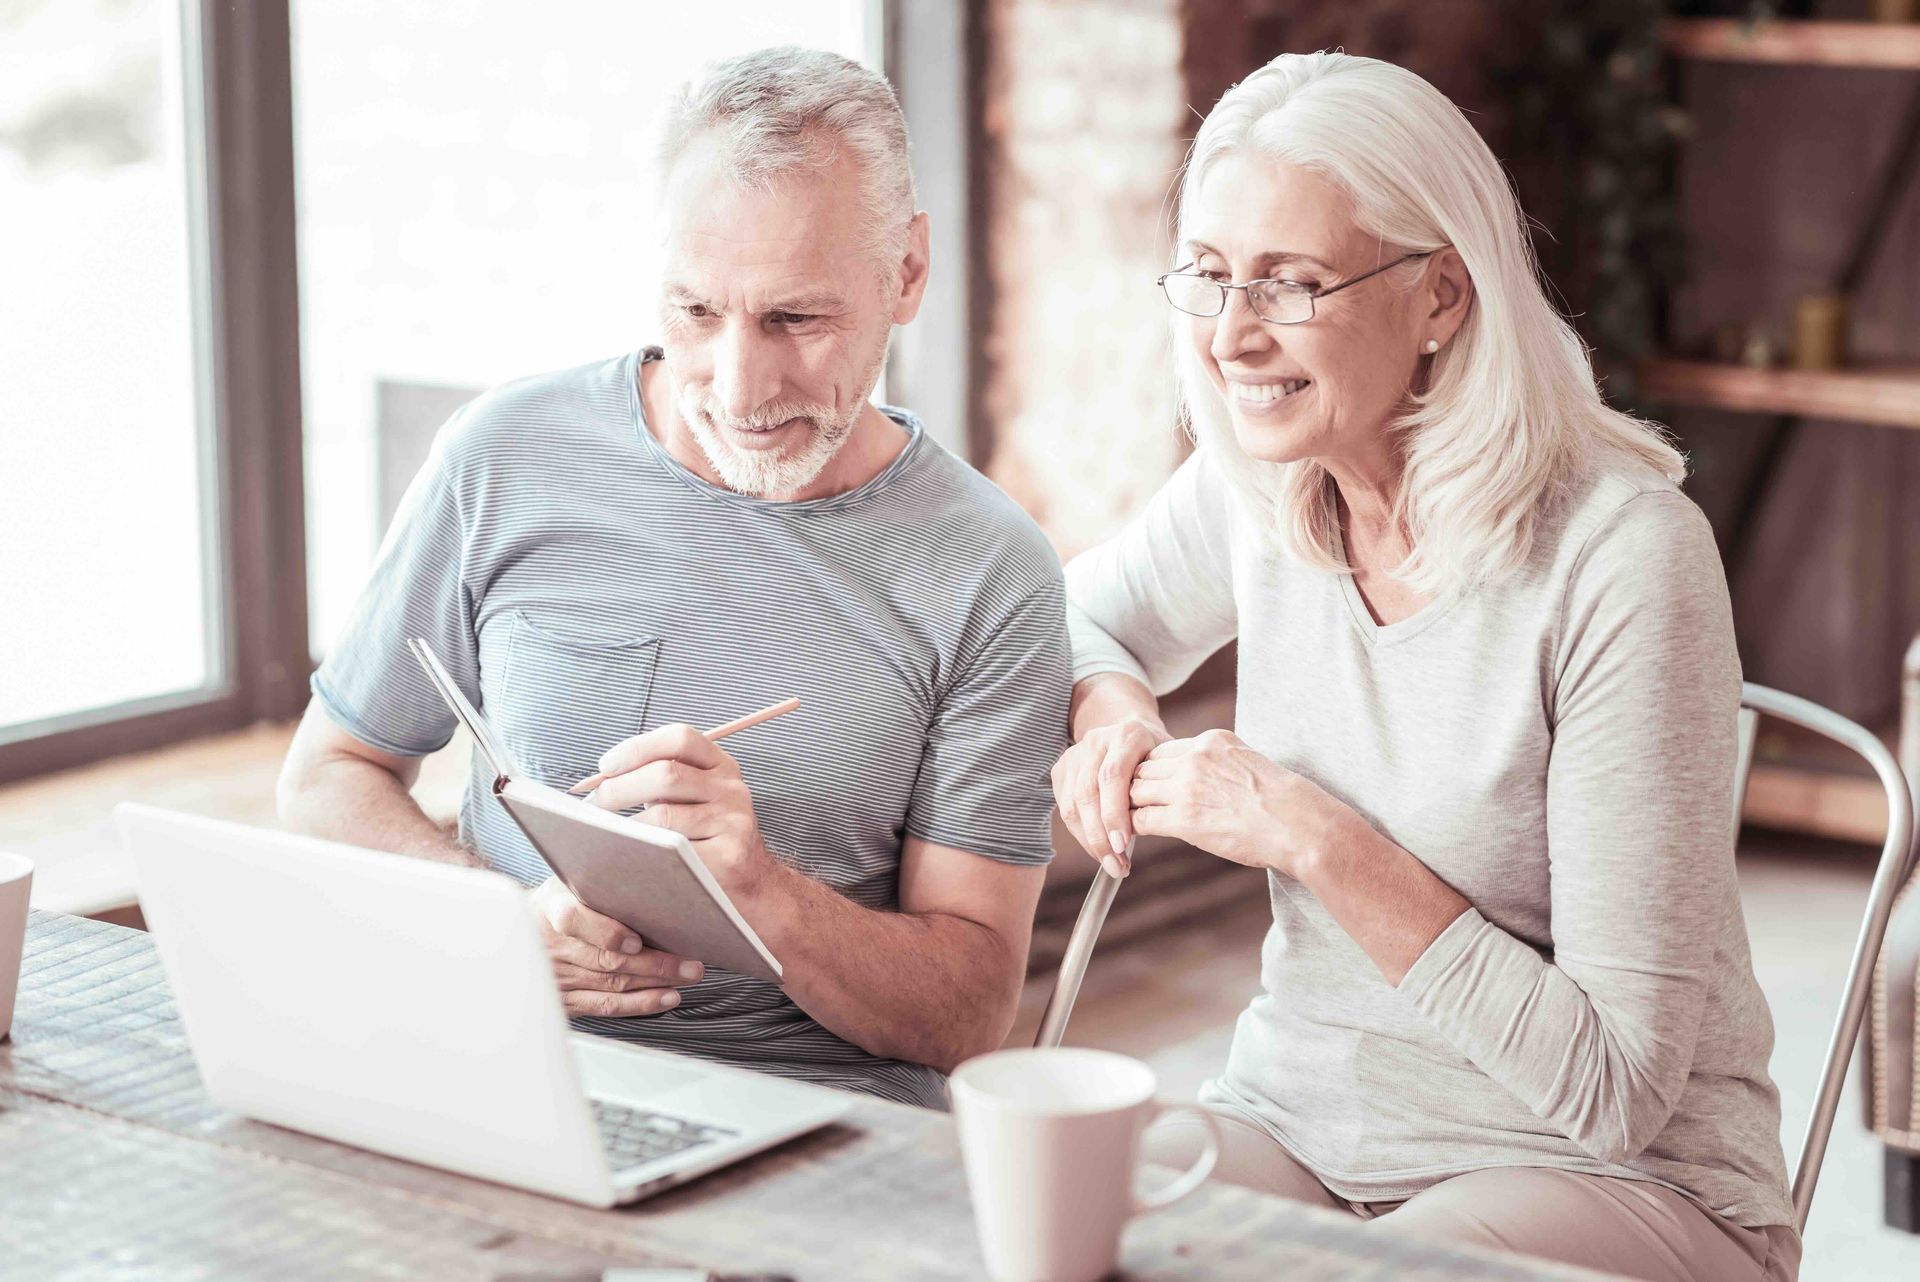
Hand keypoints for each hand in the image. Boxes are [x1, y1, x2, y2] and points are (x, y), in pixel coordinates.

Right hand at [529, 877, 703, 1017]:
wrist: (527, 929)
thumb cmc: (563, 899)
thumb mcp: (573, 879)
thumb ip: (602, 879)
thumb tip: (652, 865)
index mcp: (553, 908)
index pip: (573, 919)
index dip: (606, 933)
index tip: (636, 940)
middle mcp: (553, 946)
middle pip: (606, 959)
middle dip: (655, 963)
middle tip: (690, 963)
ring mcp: (558, 976)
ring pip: (612, 985)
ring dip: (656, 983)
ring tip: (688, 976)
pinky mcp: (566, 999)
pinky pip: (606, 1006)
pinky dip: (640, 1004)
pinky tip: (666, 997)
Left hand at [588, 722, 778, 900]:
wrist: (755, 886)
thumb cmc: (709, 840)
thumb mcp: (697, 800)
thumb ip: (661, 782)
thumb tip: (601, 780)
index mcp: (721, 767)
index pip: (680, 739)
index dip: (638, 747)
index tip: (605, 766)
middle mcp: (732, 789)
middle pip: (666, 774)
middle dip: (618, 788)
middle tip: (593, 806)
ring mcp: (734, 822)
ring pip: (664, 815)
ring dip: (624, 826)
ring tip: (603, 835)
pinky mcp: (729, 857)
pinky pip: (673, 852)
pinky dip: (642, 853)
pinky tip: (627, 857)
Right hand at [1050, 716, 1170, 876]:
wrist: (1130, 731)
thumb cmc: (1157, 756)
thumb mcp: (1169, 764)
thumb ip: (1162, 789)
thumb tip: (1157, 826)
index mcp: (1127, 735)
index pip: (1112, 776)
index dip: (1114, 813)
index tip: (1123, 846)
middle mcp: (1096, 740)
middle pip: (1087, 793)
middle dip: (1100, 836)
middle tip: (1117, 866)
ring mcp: (1075, 754)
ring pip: (1072, 804)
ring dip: (1090, 841)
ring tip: (1112, 865)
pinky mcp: (1062, 769)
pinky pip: (1065, 809)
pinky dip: (1082, 835)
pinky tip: (1099, 851)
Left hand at [1129, 729, 1340, 874]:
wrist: (1297, 823)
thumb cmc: (1283, 801)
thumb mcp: (1249, 762)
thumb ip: (1221, 762)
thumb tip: (1208, 776)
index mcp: (1211, 741)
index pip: (1163, 751)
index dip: (1155, 771)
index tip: (1153, 787)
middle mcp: (1195, 758)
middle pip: (1144, 768)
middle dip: (1137, 787)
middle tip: (1133, 805)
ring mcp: (1187, 787)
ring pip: (1136, 791)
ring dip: (1131, 806)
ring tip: (1128, 821)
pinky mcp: (1183, 818)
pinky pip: (1141, 818)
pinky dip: (1134, 826)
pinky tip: (1136, 836)